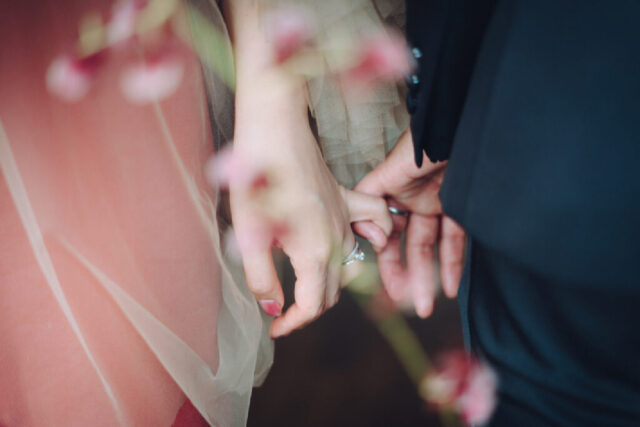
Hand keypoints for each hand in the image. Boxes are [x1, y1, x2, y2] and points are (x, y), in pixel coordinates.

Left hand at [231, 102, 391, 337]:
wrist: (274, 126)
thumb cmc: (256, 175)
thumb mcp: (249, 233)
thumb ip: (262, 277)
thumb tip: (273, 309)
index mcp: (315, 251)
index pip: (311, 306)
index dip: (293, 324)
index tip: (274, 330)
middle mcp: (338, 238)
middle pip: (331, 291)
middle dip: (308, 310)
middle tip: (282, 314)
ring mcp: (347, 217)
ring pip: (350, 265)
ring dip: (329, 284)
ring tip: (303, 288)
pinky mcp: (347, 197)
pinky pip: (374, 223)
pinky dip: (373, 238)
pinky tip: (363, 242)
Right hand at [353, 129, 465, 317]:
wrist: (458, 126)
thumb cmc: (424, 142)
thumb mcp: (390, 172)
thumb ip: (370, 200)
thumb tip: (357, 231)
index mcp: (390, 192)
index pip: (384, 234)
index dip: (386, 262)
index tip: (388, 290)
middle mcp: (412, 200)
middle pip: (408, 245)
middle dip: (408, 276)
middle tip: (411, 305)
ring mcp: (437, 203)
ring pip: (431, 246)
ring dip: (431, 275)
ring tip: (429, 305)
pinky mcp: (460, 204)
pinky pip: (456, 238)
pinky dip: (454, 262)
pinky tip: (452, 286)